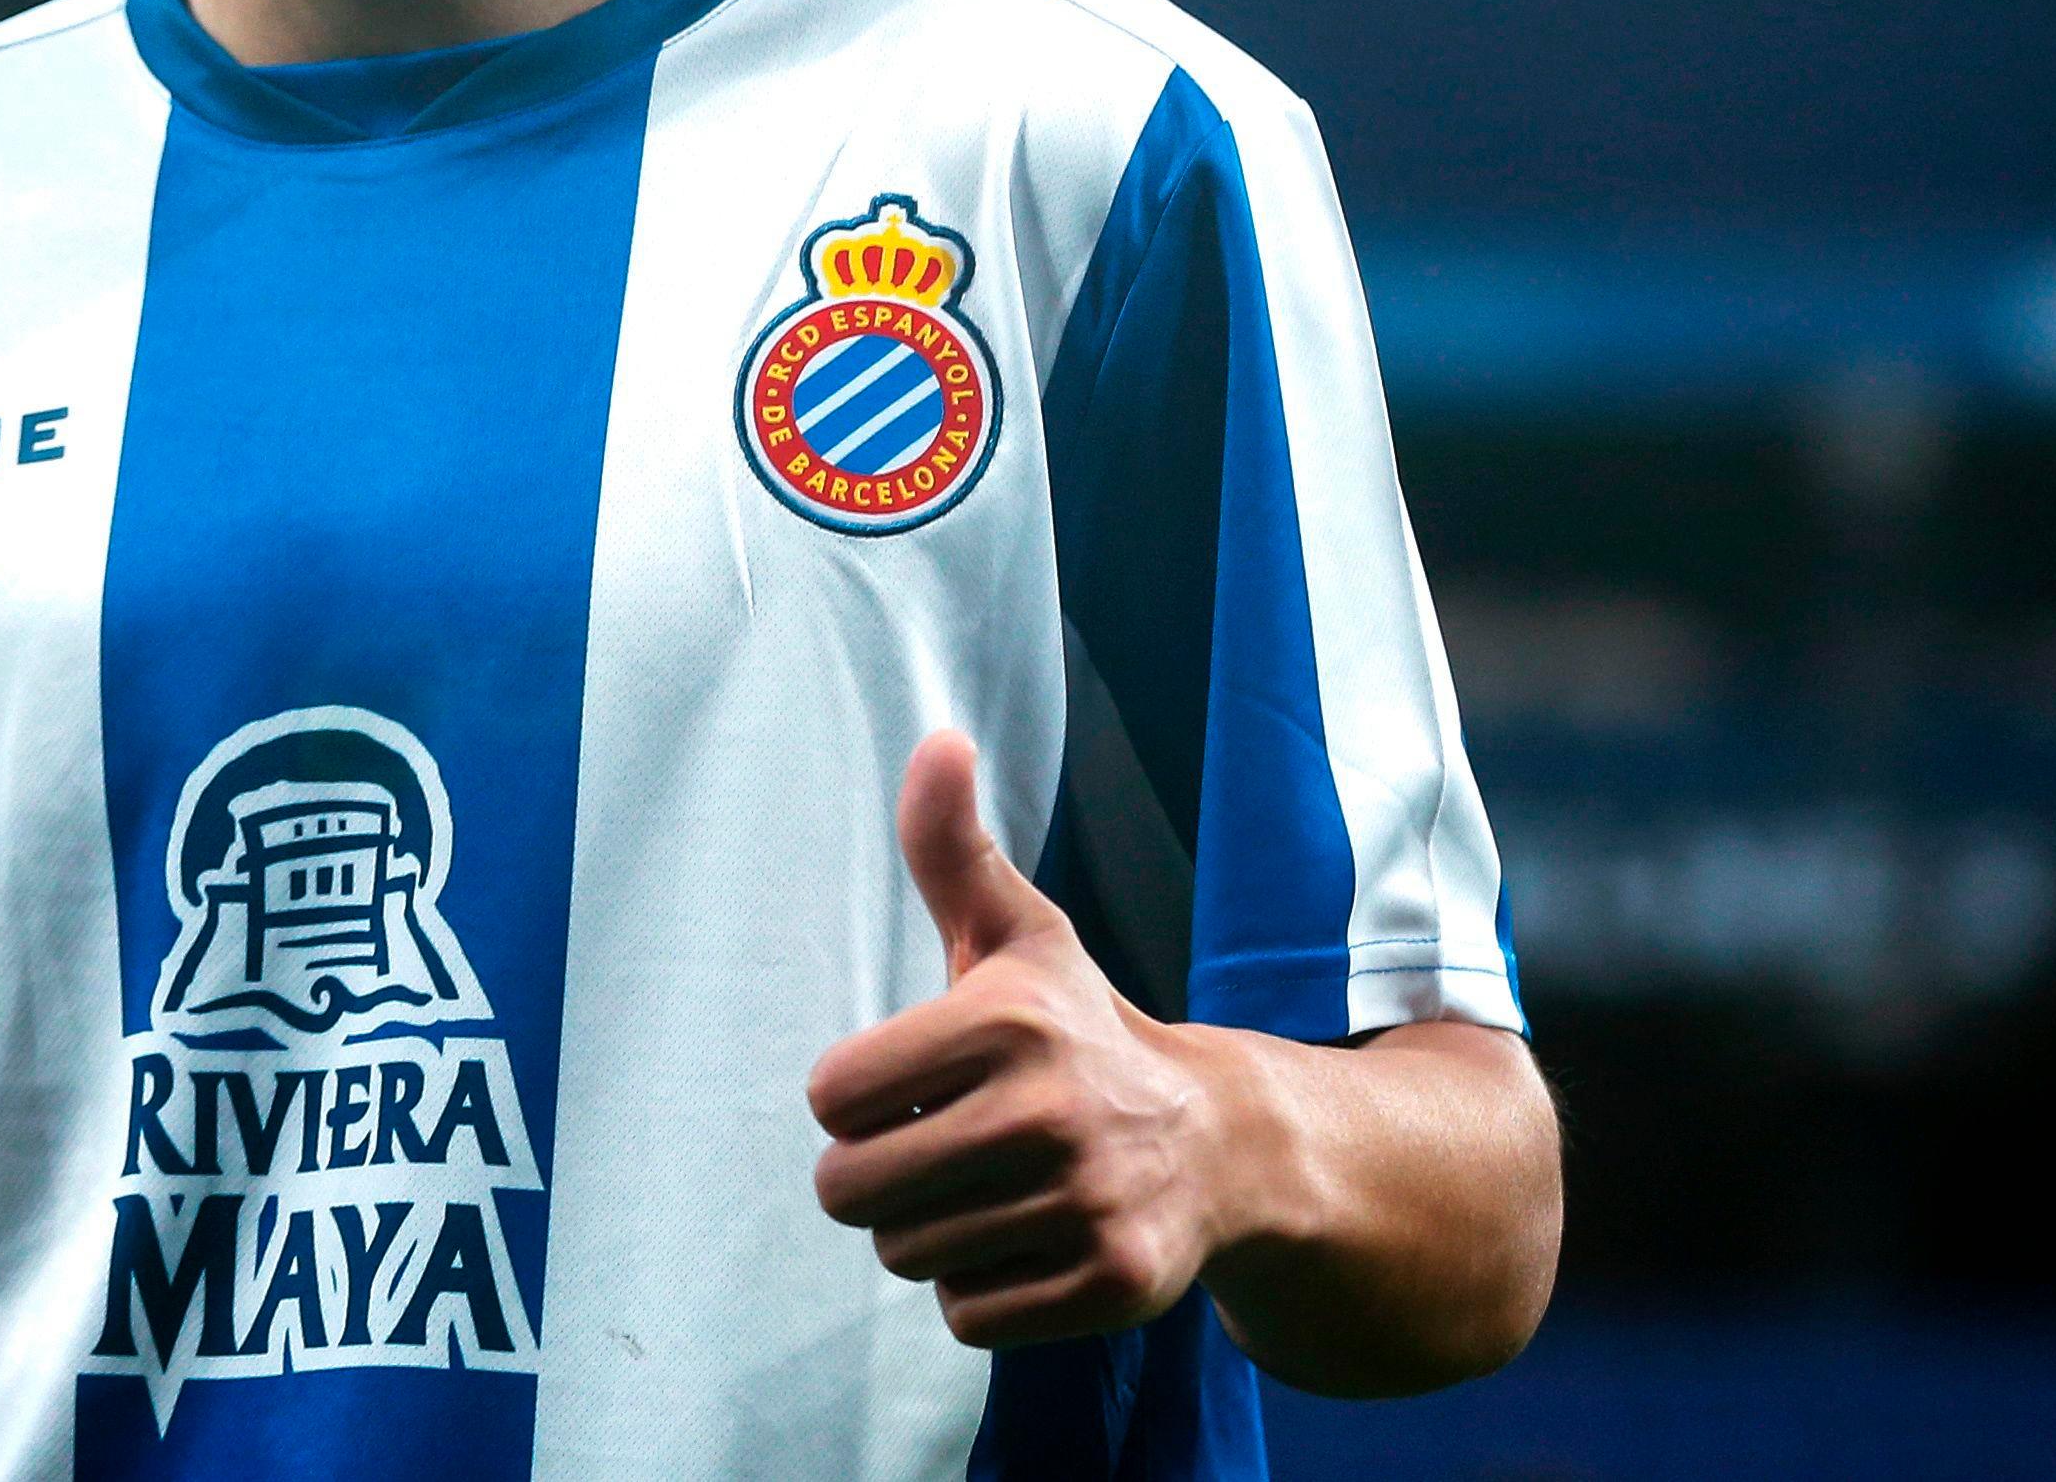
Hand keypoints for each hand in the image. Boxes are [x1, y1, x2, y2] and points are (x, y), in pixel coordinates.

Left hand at [805, 729, 1247, 1348]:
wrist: (1223, 1143)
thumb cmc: (1082, 1033)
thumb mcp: (1019, 935)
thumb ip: (952, 848)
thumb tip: (937, 739)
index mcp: (1008, 1021)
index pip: (831, 1095)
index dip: (854, 1098)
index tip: (910, 1086)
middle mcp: (1050, 1112)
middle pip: (853, 1190)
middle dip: (878, 1178)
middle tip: (938, 1152)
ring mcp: (1087, 1203)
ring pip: (908, 1257)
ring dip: (930, 1235)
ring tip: (990, 1193)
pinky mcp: (1112, 1284)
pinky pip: (968, 1315)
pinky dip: (980, 1292)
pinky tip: (1026, 1241)